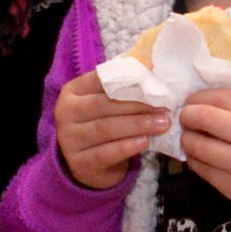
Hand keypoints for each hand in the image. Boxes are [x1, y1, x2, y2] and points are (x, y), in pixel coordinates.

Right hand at [54, 70, 160, 190]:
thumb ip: (122, 87)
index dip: (129, 81)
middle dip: (137, 105)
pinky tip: (144, 142)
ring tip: (162, 124)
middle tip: (165, 107)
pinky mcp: (78, 163)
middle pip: (103, 105)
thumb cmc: (103, 125)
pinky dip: (126, 147)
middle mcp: (65, 113)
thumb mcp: (107, 103)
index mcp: (73, 91)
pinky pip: (104, 154)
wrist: (90, 165)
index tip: (156, 84)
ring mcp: (69, 139)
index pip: (100, 81)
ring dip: (136, 125)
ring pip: (104, 129)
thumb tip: (150, 66)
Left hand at [179, 88, 230, 231]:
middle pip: (204, 118)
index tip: (192, 100)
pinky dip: (196, 162)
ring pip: (198, 146)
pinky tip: (200, 158)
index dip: (200, 97)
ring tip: (189, 137)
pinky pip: (204, 171)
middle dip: (187, 116)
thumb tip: (208, 102)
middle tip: (184, 118)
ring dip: (188, 139)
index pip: (222, 97)